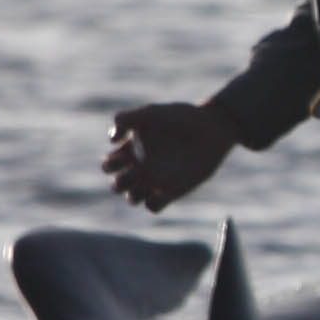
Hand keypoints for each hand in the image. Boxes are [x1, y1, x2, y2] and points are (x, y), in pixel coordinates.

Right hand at [104, 100, 238, 210]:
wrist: (211, 128)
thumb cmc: (181, 118)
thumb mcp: (152, 113)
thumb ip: (128, 119)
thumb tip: (111, 139)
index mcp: (132, 150)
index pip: (109, 166)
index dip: (111, 164)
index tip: (125, 153)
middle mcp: (142, 167)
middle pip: (117, 186)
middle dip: (120, 183)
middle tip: (136, 171)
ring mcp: (156, 181)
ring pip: (132, 199)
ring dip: (133, 195)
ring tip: (147, 181)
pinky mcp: (172, 191)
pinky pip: (153, 207)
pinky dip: (152, 203)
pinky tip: (163, 189)